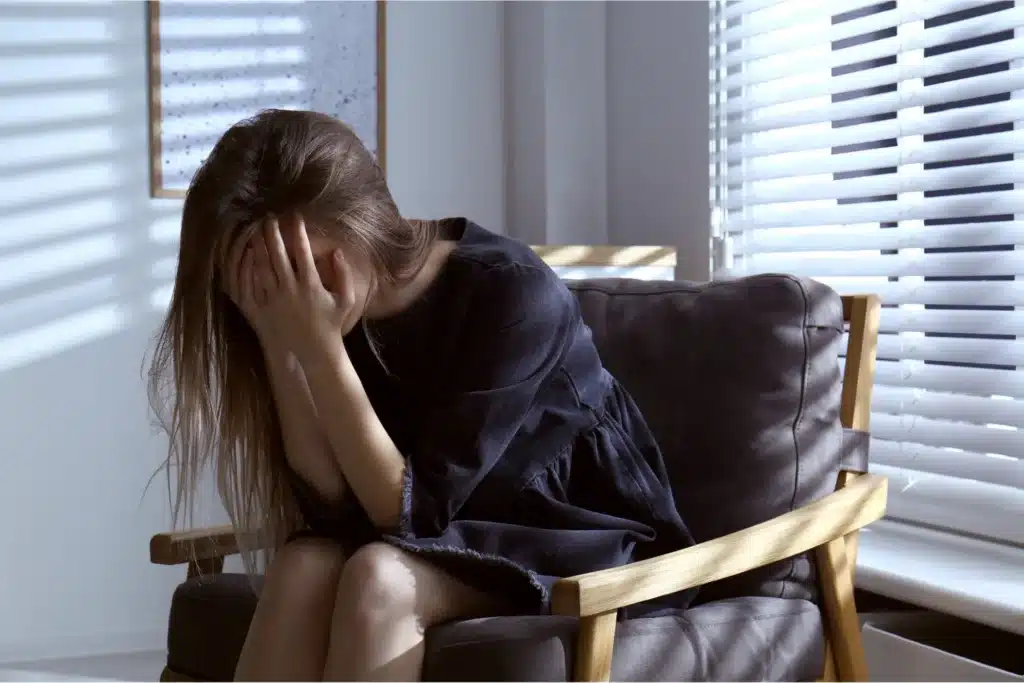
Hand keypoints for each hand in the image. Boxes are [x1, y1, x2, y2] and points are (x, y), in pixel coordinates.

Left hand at [225, 215, 359, 363]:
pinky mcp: (262, 310)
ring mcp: (274, 300)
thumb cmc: (331, 325)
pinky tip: (247, 257)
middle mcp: (290, 289)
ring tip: (255, 232)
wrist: (313, 352)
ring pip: (261, 267)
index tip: (294, 216)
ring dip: (258, 246)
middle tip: (268, 218)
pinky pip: (251, 286)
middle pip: (277, 254)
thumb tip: (336, 251)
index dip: (297, 231)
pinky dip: (247, 270)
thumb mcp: (345, 300)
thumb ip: (343, 274)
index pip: (302, 251)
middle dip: (272, 233)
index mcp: (311, 285)